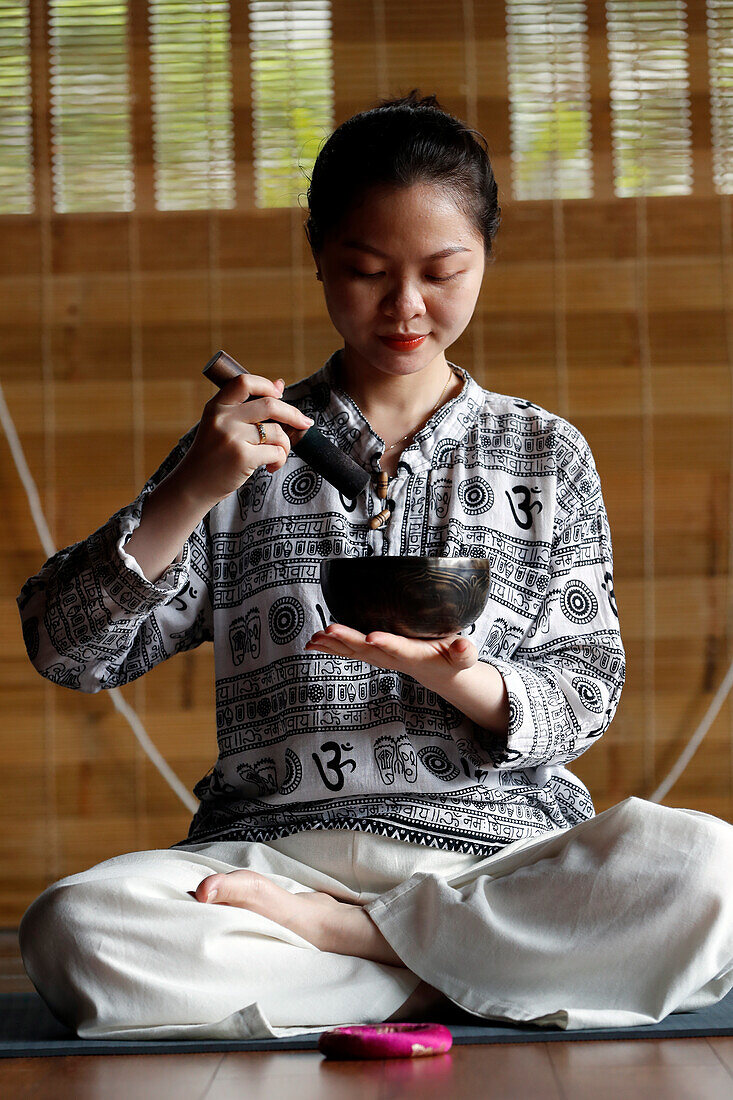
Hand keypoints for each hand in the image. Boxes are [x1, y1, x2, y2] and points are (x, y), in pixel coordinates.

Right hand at [179, 375, 313, 507]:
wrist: (193, 486)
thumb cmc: (211, 455)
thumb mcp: (221, 426)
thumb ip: (247, 406)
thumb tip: (280, 384)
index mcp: (216, 406)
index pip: (244, 382)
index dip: (267, 385)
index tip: (280, 394)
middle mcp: (223, 419)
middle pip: (270, 404)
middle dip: (293, 414)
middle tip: (305, 423)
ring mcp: (232, 438)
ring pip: (277, 432)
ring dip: (285, 445)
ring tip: (276, 455)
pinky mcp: (242, 458)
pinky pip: (276, 452)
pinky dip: (280, 460)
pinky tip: (271, 467)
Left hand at [304, 623, 478, 686]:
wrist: (440, 674)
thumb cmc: (452, 660)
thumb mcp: (464, 658)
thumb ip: (464, 653)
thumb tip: (464, 647)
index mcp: (415, 655)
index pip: (400, 649)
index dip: (387, 644)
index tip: (372, 637)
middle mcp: (393, 658)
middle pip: (368, 651)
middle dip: (348, 640)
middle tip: (329, 629)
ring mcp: (380, 658)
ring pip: (354, 652)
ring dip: (332, 645)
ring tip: (314, 637)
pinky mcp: (373, 655)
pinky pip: (348, 652)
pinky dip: (330, 647)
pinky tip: (312, 642)